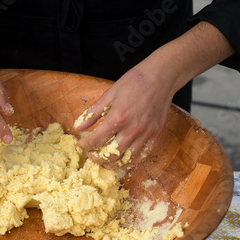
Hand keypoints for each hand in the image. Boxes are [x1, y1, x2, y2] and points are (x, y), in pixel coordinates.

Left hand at [75, 21, 234, 167]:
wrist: (161, 77)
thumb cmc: (134, 82)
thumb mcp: (109, 94)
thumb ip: (92, 113)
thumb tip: (78, 127)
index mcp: (117, 117)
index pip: (96, 140)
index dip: (85, 144)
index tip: (81, 144)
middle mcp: (132, 129)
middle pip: (111, 154)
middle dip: (97, 157)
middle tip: (91, 154)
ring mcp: (146, 133)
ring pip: (127, 158)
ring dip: (113, 162)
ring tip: (105, 159)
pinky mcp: (156, 134)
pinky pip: (143, 154)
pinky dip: (132, 160)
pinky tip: (123, 159)